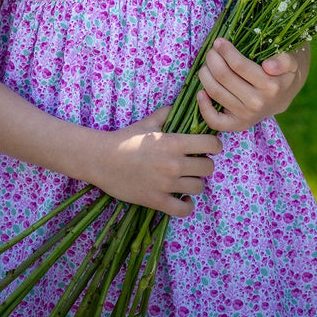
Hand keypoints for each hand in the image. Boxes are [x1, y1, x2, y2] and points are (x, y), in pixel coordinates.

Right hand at [85, 106, 222, 217]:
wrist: (102, 159)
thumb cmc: (125, 138)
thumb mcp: (148, 122)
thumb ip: (167, 113)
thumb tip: (181, 106)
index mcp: (174, 142)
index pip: (210, 144)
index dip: (214, 145)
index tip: (210, 147)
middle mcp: (174, 164)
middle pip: (208, 168)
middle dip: (205, 164)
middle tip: (195, 163)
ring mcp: (166, 184)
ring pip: (198, 187)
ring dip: (195, 183)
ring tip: (186, 179)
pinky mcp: (156, 201)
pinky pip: (183, 210)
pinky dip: (187, 205)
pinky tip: (183, 198)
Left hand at [196, 38, 309, 132]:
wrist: (286, 93)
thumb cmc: (285, 71)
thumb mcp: (292, 60)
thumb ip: (285, 60)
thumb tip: (269, 66)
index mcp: (271, 85)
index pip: (238, 65)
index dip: (225, 50)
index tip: (219, 41)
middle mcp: (258, 103)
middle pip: (223, 77)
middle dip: (213, 59)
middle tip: (212, 50)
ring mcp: (247, 116)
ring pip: (216, 92)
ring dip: (205, 74)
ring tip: (207, 63)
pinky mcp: (238, 125)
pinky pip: (215, 120)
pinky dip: (203, 106)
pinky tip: (201, 92)